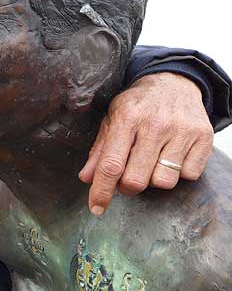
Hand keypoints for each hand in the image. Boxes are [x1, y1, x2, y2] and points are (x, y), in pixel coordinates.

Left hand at [79, 72, 213, 214]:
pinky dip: (178, 172)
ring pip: (163, 182)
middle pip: (137, 179)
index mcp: (127, 118)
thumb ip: (99, 150)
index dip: (102, 191)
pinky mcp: (203, 137)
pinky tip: (171, 155)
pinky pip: (189, 176)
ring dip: (153, 179)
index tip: (96, 207)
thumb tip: (87, 178)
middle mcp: (155, 124)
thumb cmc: (138, 104)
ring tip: (150, 161)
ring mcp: (181, 131)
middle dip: (127, 186)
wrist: (174, 82)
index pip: (111, 164)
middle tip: (127, 175)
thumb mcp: (112, 119)